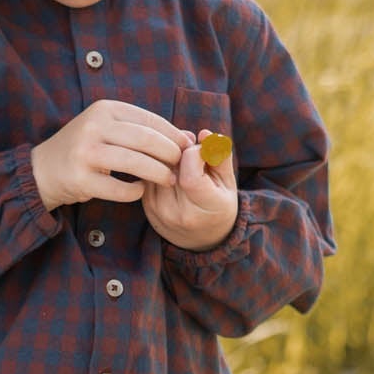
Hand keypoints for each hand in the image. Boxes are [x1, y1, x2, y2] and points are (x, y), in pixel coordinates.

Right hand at [31, 99, 190, 210]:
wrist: (43, 170)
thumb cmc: (85, 148)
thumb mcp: (107, 128)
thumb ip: (141, 130)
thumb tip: (187, 137)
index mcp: (104, 109)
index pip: (149, 119)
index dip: (173, 134)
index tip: (187, 147)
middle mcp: (94, 126)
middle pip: (146, 139)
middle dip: (169, 154)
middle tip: (181, 166)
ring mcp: (85, 153)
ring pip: (135, 163)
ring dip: (158, 173)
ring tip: (169, 180)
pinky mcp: (81, 179)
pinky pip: (118, 188)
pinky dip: (134, 191)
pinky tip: (140, 191)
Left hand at [140, 128, 238, 250]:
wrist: (201, 240)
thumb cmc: (219, 206)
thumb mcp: (228, 183)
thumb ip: (220, 157)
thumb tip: (205, 134)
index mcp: (201, 210)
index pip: (189, 175)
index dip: (195, 154)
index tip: (203, 152)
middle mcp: (175, 213)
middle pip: (170, 165)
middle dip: (181, 151)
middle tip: (192, 151)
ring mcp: (157, 210)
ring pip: (156, 166)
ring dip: (169, 157)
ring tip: (184, 163)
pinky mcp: (145, 205)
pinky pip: (148, 173)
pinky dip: (159, 166)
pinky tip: (173, 171)